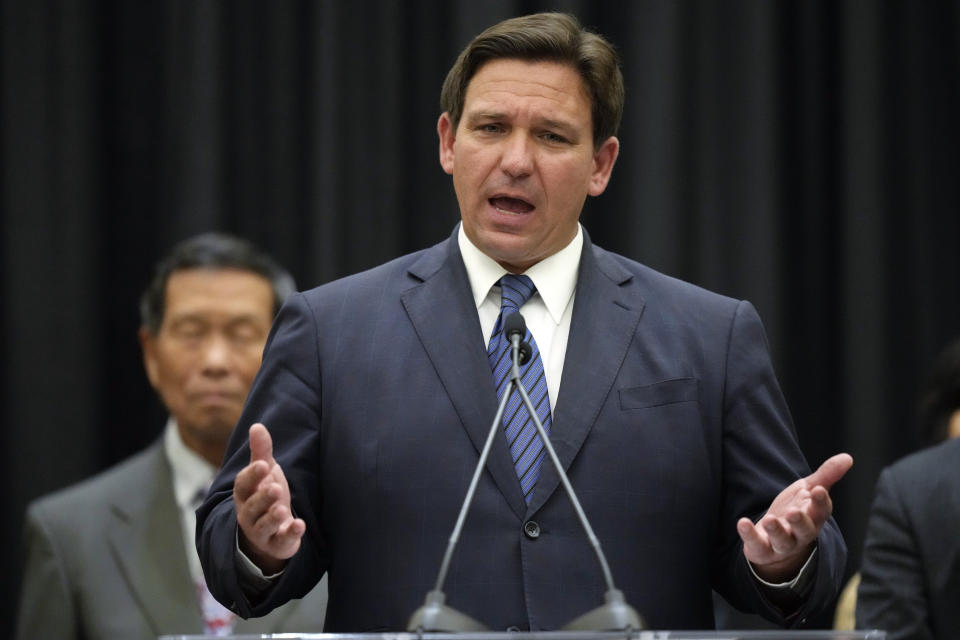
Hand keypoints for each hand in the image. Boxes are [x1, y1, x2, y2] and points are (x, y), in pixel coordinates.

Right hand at [234, 423, 304, 573]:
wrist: (269, 531)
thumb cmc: (265, 495)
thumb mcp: (265, 473)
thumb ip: (261, 451)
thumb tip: (256, 425)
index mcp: (245, 494)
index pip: (243, 485)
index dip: (252, 475)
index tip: (263, 465)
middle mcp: (249, 514)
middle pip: (252, 506)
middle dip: (263, 497)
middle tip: (275, 487)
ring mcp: (262, 531)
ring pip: (263, 526)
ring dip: (272, 518)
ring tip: (282, 509)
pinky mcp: (277, 544)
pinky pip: (281, 541)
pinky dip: (290, 534)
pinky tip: (300, 525)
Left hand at [737, 453, 852, 581]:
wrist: (776, 541)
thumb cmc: (796, 510)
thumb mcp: (808, 491)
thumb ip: (826, 476)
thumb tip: (848, 457)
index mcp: (814, 517)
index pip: (821, 511)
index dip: (821, 502)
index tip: (818, 490)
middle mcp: (800, 533)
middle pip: (804, 530)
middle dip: (800, 522)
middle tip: (793, 512)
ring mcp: (782, 544)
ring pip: (783, 541)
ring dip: (776, 531)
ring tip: (769, 520)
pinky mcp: (762, 549)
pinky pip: (757, 545)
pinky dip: (749, 535)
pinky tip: (742, 523)